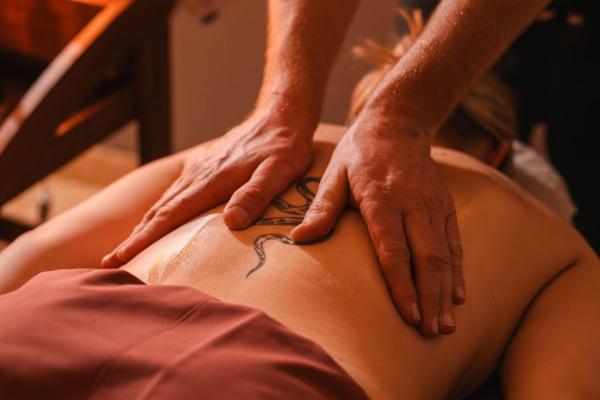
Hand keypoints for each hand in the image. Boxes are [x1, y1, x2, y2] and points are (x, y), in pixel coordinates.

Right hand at [102, 99, 315, 267]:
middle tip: (111, 263)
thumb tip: (230, 223)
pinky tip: (158, 218)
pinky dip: (160, 210)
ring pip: (164, 201)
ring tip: (128, 246)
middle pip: (159, 211)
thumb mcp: (278, 172)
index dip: (145, 240)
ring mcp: (199, 169)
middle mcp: (198, 175)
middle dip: (134, 238)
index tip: (120, 258)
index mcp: (211, 181)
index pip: (170, 216)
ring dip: (144, 225)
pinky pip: (175, 191)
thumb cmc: (284, 147)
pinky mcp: (205, 164)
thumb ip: (255, 195)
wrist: (280, 114)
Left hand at [291, 109, 464, 336]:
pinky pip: (456, 243)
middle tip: (430, 332)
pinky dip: (458, 272)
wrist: (397, 124)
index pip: (394, 249)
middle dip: (430, 298)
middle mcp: (414, 205)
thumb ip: (321, 208)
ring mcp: (434, 205)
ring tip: (445, 326)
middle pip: (427, 258)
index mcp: (383, 199)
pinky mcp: (446, 206)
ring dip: (446, 292)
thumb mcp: (334, 174)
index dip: (402, 284)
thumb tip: (300, 239)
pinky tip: (459, 297)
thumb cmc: (359, 154)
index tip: (407, 315)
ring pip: (445, 255)